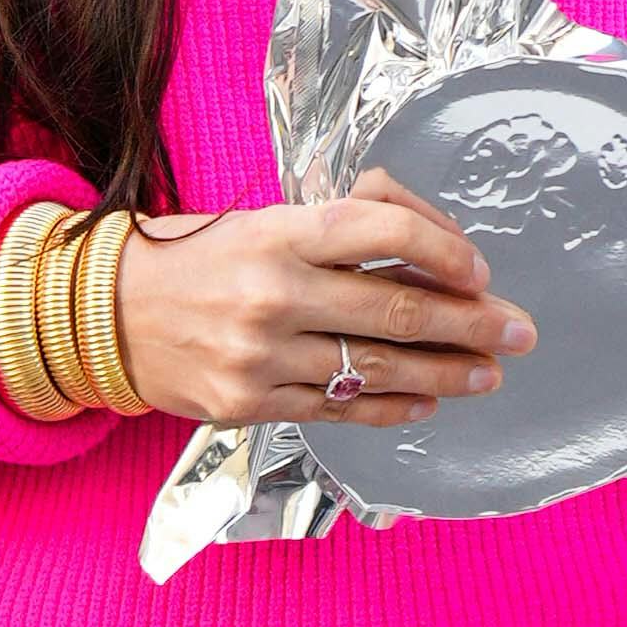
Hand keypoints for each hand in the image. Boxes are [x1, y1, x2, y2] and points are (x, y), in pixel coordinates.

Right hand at [107, 171, 538, 432]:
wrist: (107, 314)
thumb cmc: (201, 257)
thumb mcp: (265, 217)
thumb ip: (344, 219)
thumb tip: (430, 239)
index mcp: (280, 233)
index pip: (384, 233)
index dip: (446, 250)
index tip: (481, 271)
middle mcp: (274, 294)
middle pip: (398, 312)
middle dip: (473, 324)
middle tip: (520, 332)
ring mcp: (261, 357)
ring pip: (377, 370)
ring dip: (447, 375)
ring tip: (488, 374)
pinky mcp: (249, 404)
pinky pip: (340, 409)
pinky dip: (391, 407)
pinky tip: (425, 403)